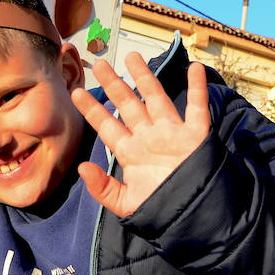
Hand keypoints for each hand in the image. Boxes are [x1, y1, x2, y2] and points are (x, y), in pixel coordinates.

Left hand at [72, 54, 209, 217]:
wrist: (193, 218)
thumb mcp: (126, 204)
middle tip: (99, 63)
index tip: (75, 92)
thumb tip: (82, 167)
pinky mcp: (196, 136)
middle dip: (113, 84)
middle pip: (128, 104)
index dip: (92, 109)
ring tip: (132, 55)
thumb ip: (103, 188)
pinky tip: (195, 69)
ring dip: (145, 77)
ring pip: (156, 98)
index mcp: (131, 153)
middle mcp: (149, 137)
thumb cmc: (160, 211)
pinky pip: (197, 108)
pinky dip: (198, 88)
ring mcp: (172, 134)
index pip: (107, 126)